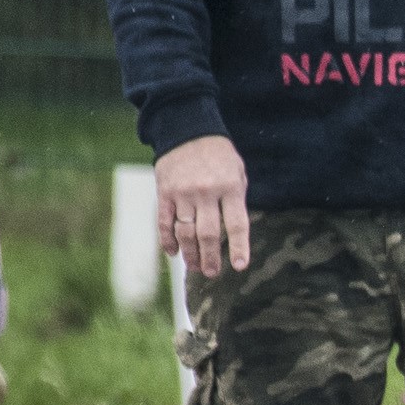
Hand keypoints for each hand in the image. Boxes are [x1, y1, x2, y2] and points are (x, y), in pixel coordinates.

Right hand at [155, 134, 250, 277]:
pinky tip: (173, 253)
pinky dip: (168, 240)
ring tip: (195, 267)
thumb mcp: (237, 173)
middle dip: (210, 257)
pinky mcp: (164, 192)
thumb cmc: (219, 156)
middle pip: (208, 233)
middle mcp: (206, 193)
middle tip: (211, 273)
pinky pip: (165, 222)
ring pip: (185, 232)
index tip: (240, 266)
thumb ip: (236, 200)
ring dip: (190, 253)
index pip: (236, 224)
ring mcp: (183, 193)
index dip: (239, 247)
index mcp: (230, 188)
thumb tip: (234, 233)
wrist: (188, 131)